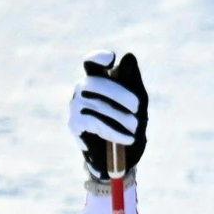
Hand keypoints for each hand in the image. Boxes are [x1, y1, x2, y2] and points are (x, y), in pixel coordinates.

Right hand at [71, 52, 146, 176]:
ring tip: (136, 128)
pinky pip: (94, 123)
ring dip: (122, 117)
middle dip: (121, 94)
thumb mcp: (138, 104)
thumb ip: (133, 81)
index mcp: (97, 79)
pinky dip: (115, 131)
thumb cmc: (129, 125)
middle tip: (138, 108)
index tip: (111, 59)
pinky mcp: (74, 123)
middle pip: (98, 82)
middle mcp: (82, 89)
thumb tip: (128, 55)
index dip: (98, 58)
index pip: (91, 63)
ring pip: (98, 104)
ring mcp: (75, 105)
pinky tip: (128, 139)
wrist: (120, 158)